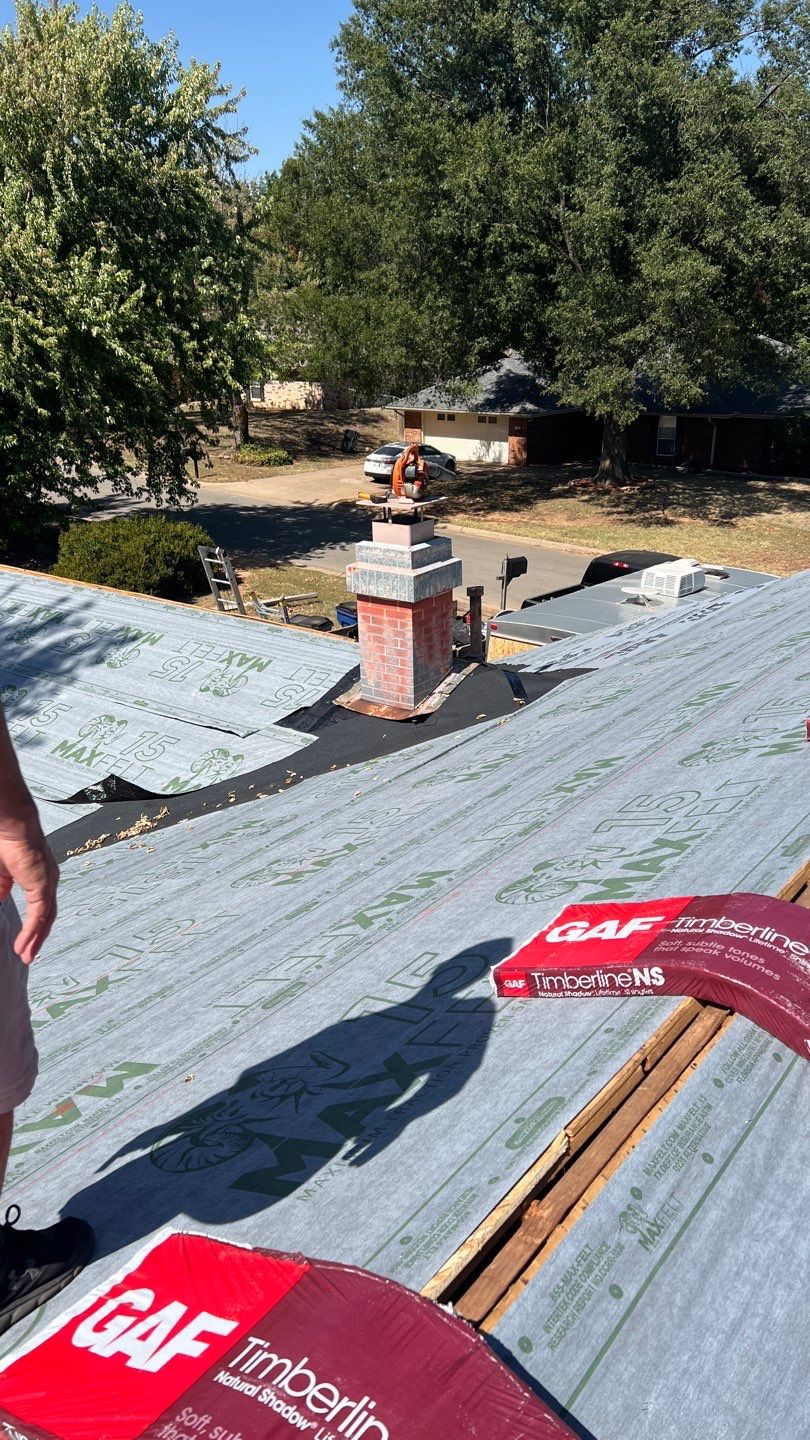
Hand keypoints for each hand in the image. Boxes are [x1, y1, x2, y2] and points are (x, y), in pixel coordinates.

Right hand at [0, 799, 58, 964]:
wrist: (11, 825)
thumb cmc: (5, 840)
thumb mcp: (0, 872)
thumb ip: (1, 887)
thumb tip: (0, 900)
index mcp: (39, 876)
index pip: (40, 906)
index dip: (33, 924)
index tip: (24, 940)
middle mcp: (48, 881)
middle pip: (46, 916)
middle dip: (37, 937)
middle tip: (28, 954)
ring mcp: (48, 884)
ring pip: (45, 920)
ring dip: (35, 939)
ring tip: (25, 956)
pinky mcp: (43, 887)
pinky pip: (39, 916)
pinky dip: (31, 932)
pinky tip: (23, 945)